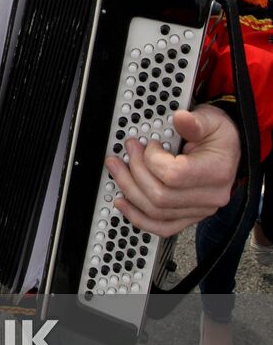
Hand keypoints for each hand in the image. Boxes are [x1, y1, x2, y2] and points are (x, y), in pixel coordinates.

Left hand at [105, 104, 239, 235]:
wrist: (228, 151)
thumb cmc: (218, 136)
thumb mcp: (211, 121)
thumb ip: (194, 121)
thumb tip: (181, 118)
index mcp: (217, 172)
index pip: (175, 175)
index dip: (153, 159)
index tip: (150, 143)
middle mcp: (210, 197)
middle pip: (161, 197)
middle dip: (135, 172)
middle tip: (128, 151)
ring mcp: (199, 210)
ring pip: (156, 212)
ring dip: (130, 190)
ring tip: (117, 170)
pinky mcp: (188, 216)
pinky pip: (161, 227)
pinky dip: (138, 217)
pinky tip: (123, 203)